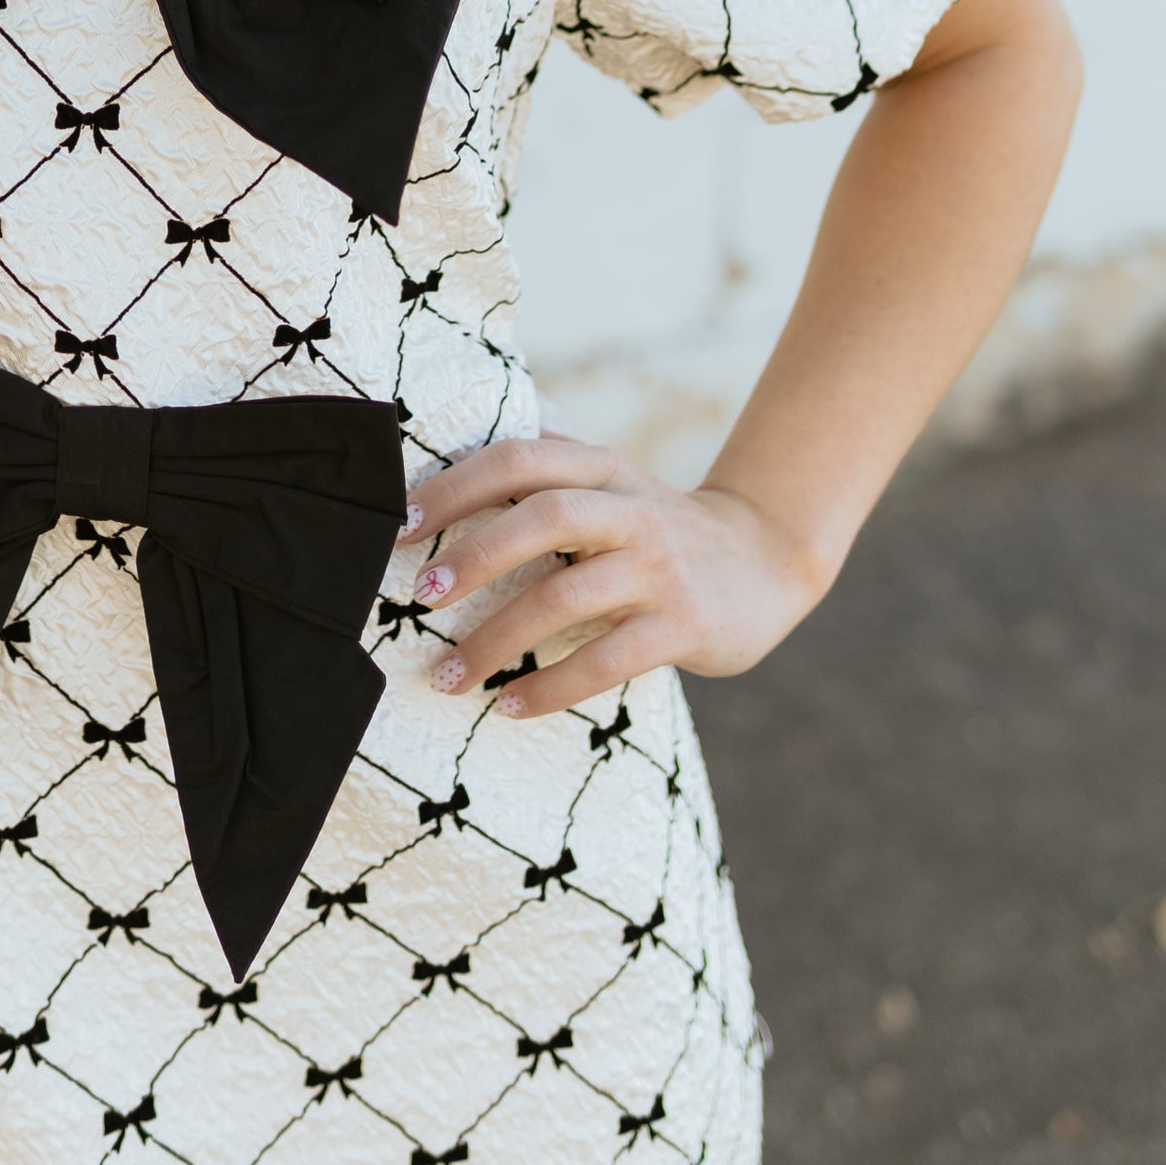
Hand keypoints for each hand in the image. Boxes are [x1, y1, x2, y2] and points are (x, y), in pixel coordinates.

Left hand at [404, 434, 828, 717]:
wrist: (765, 561)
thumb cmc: (656, 527)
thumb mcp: (610, 484)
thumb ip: (547, 472)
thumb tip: (444, 466)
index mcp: (602, 467)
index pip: (521, 458)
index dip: (457, 485)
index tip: (400, 523)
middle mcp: (631, 509)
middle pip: (543, 517)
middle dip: (474, 556)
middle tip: (418, 598)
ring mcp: (660, 568)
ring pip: (567, 596)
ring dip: (497, 639)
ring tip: (446, 675)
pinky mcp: (682, 625)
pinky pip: (605, 660)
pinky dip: (550, 686)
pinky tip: (508, 706)